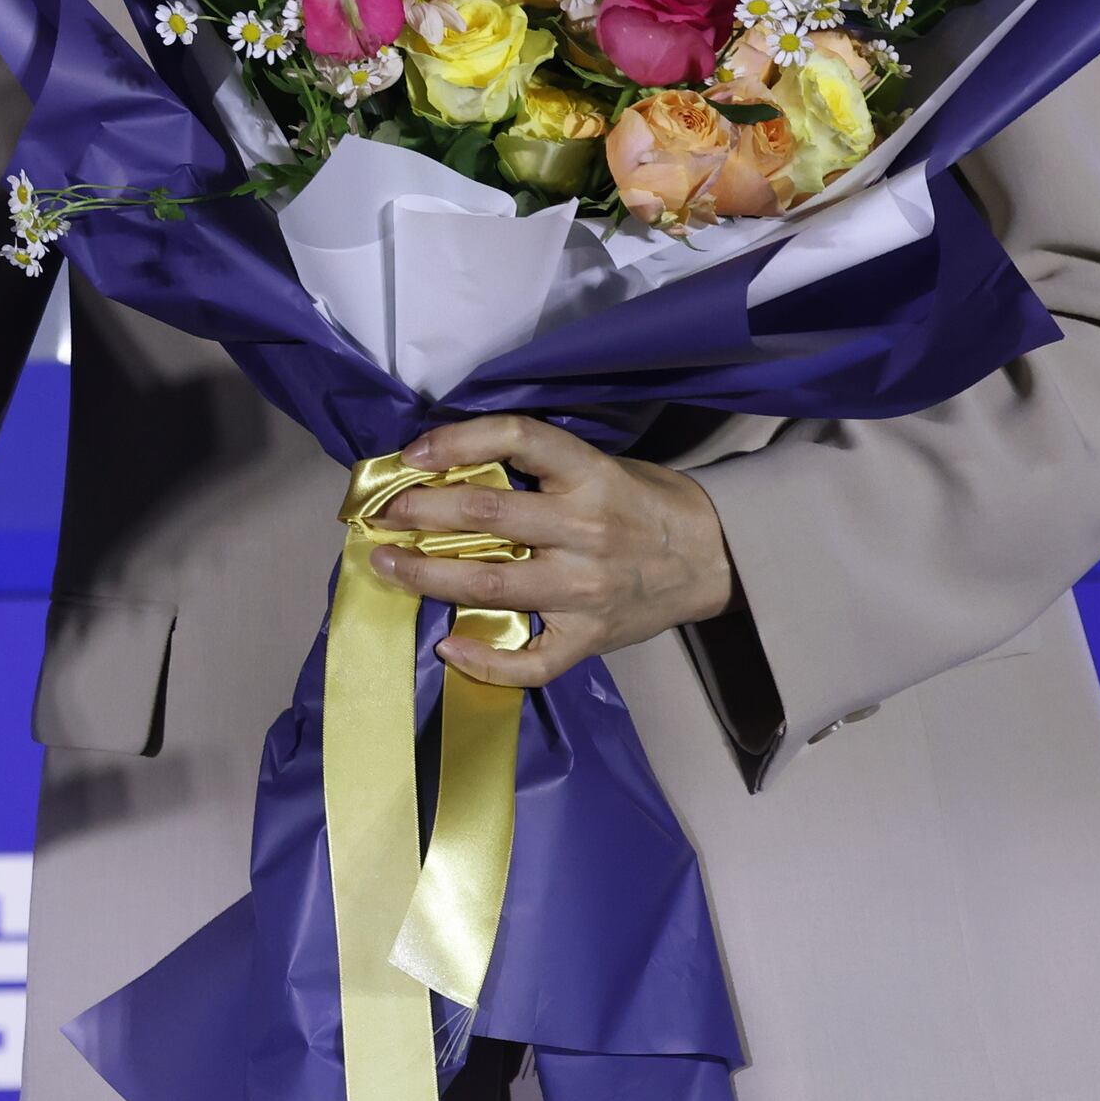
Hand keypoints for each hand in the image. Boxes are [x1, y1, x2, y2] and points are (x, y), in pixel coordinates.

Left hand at [364, 414, 734, 689]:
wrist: (715, 557)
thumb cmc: (645, 504)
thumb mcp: (601, 466)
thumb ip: (539, 469)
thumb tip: (451, 469)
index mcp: (590, 474)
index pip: (516, 438)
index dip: (457, 440)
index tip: (413, 453)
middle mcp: (585, 529)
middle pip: (487, 515)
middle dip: (421, 511)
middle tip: (384, 512)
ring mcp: (586, 588)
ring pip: (492, 584)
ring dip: (428, 575)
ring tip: (388, 564)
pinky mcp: (590, 637)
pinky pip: (531, 660)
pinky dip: (486, 661)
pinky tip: (449, 647)